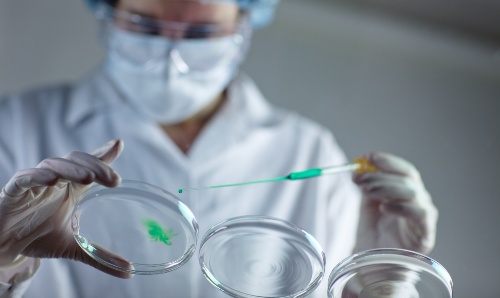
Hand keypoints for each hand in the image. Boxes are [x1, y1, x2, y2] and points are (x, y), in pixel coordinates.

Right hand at [0, 139, 131, 277]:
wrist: (5, 247)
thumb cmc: (38, 237)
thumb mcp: (74, 247)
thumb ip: (100, 256)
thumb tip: (129, 271)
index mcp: (72, 188)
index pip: (91, 165)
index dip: (103, 153)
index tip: (119, 144)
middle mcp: (56, 180)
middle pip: (77, 161)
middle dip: (97, 166)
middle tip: (114, 180)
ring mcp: (36, 182)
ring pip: (54, 165)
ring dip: (72, 169)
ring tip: (89, 177)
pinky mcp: (14, 190)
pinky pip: (25, 177)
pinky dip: (38, 175)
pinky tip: (52, 179)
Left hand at [352, 152, 437, 253]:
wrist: (376, 262)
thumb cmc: (375, 233)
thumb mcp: (367, 205)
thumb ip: (366, 186)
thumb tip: (357, 169)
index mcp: (407, 192)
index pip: (404, 170)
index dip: (387, 162)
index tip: (368, 156)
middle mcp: (420, 201)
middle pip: (407, 179)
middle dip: (381, 175)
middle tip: (360, 178)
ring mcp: (425, 216)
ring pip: (412, 193)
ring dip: (386, 187)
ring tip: (366, 190)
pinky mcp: (426, 233)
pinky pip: (419, 214)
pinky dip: (400, 207)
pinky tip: (384, 208)